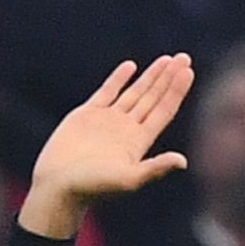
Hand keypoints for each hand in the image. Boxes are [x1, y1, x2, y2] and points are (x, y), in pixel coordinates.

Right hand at [23, 57, 193, 238]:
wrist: (56, 187)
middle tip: (184, 57)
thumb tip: (183, 161)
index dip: (176, 91)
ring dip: (150, 76)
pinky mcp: (86, 116)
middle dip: (168, 78)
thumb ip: (155, 169)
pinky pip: (106, 93)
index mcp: (139, 142)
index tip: (188, 72)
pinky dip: (118, 79)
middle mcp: (126, 129)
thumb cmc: (91, 187)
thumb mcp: (128, 179)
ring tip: (167, 59)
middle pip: (153, 98)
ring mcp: (107, 121)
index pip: (164, 111)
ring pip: (134, 93)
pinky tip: (130, 66)